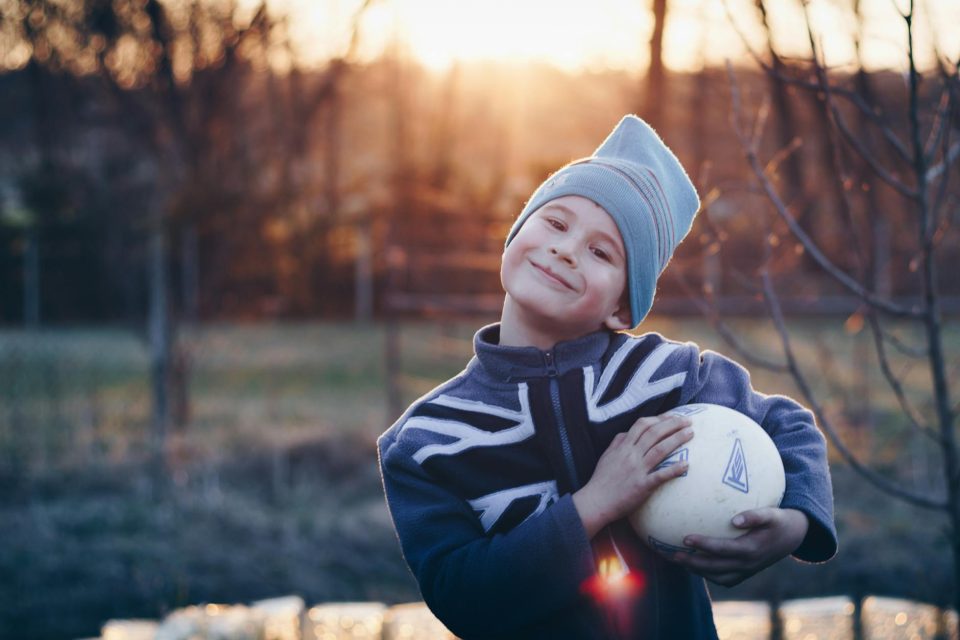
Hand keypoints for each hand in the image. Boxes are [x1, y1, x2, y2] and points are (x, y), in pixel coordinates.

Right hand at [573, 413, 692, 538]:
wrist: (596, 501)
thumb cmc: (601, 480)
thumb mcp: (606, 455)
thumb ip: (617, 442)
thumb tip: (627, 433)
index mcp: (623, 446)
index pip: (642, 425)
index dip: (659, 418)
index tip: (672, 416)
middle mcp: (631, 455)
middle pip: (654, 433)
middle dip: (672, 424)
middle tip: (688, 420)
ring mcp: (637, 470)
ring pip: (659, 450)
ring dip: (677, 439)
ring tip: (690, 433)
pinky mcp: (642, 486)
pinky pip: (660, 476)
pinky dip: (674, 469)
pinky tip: (686, 465)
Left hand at [670, 507, 808, 586]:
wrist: (792, 537)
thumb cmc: (779, 520)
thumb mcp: (772, 514)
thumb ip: (755, 515)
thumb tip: (734, 520)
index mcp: (752, 550)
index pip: (723, 550)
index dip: (704, 545)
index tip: (685, 538)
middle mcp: (748, 564)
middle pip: (715, 568)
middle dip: (693, 562)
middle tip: (672, 554)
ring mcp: (746, 571)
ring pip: (717, 577)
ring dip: (697, 570)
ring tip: (677, 560)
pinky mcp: (745, 574)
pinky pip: (723, 579)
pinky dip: (707, 574)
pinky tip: (692, 563)